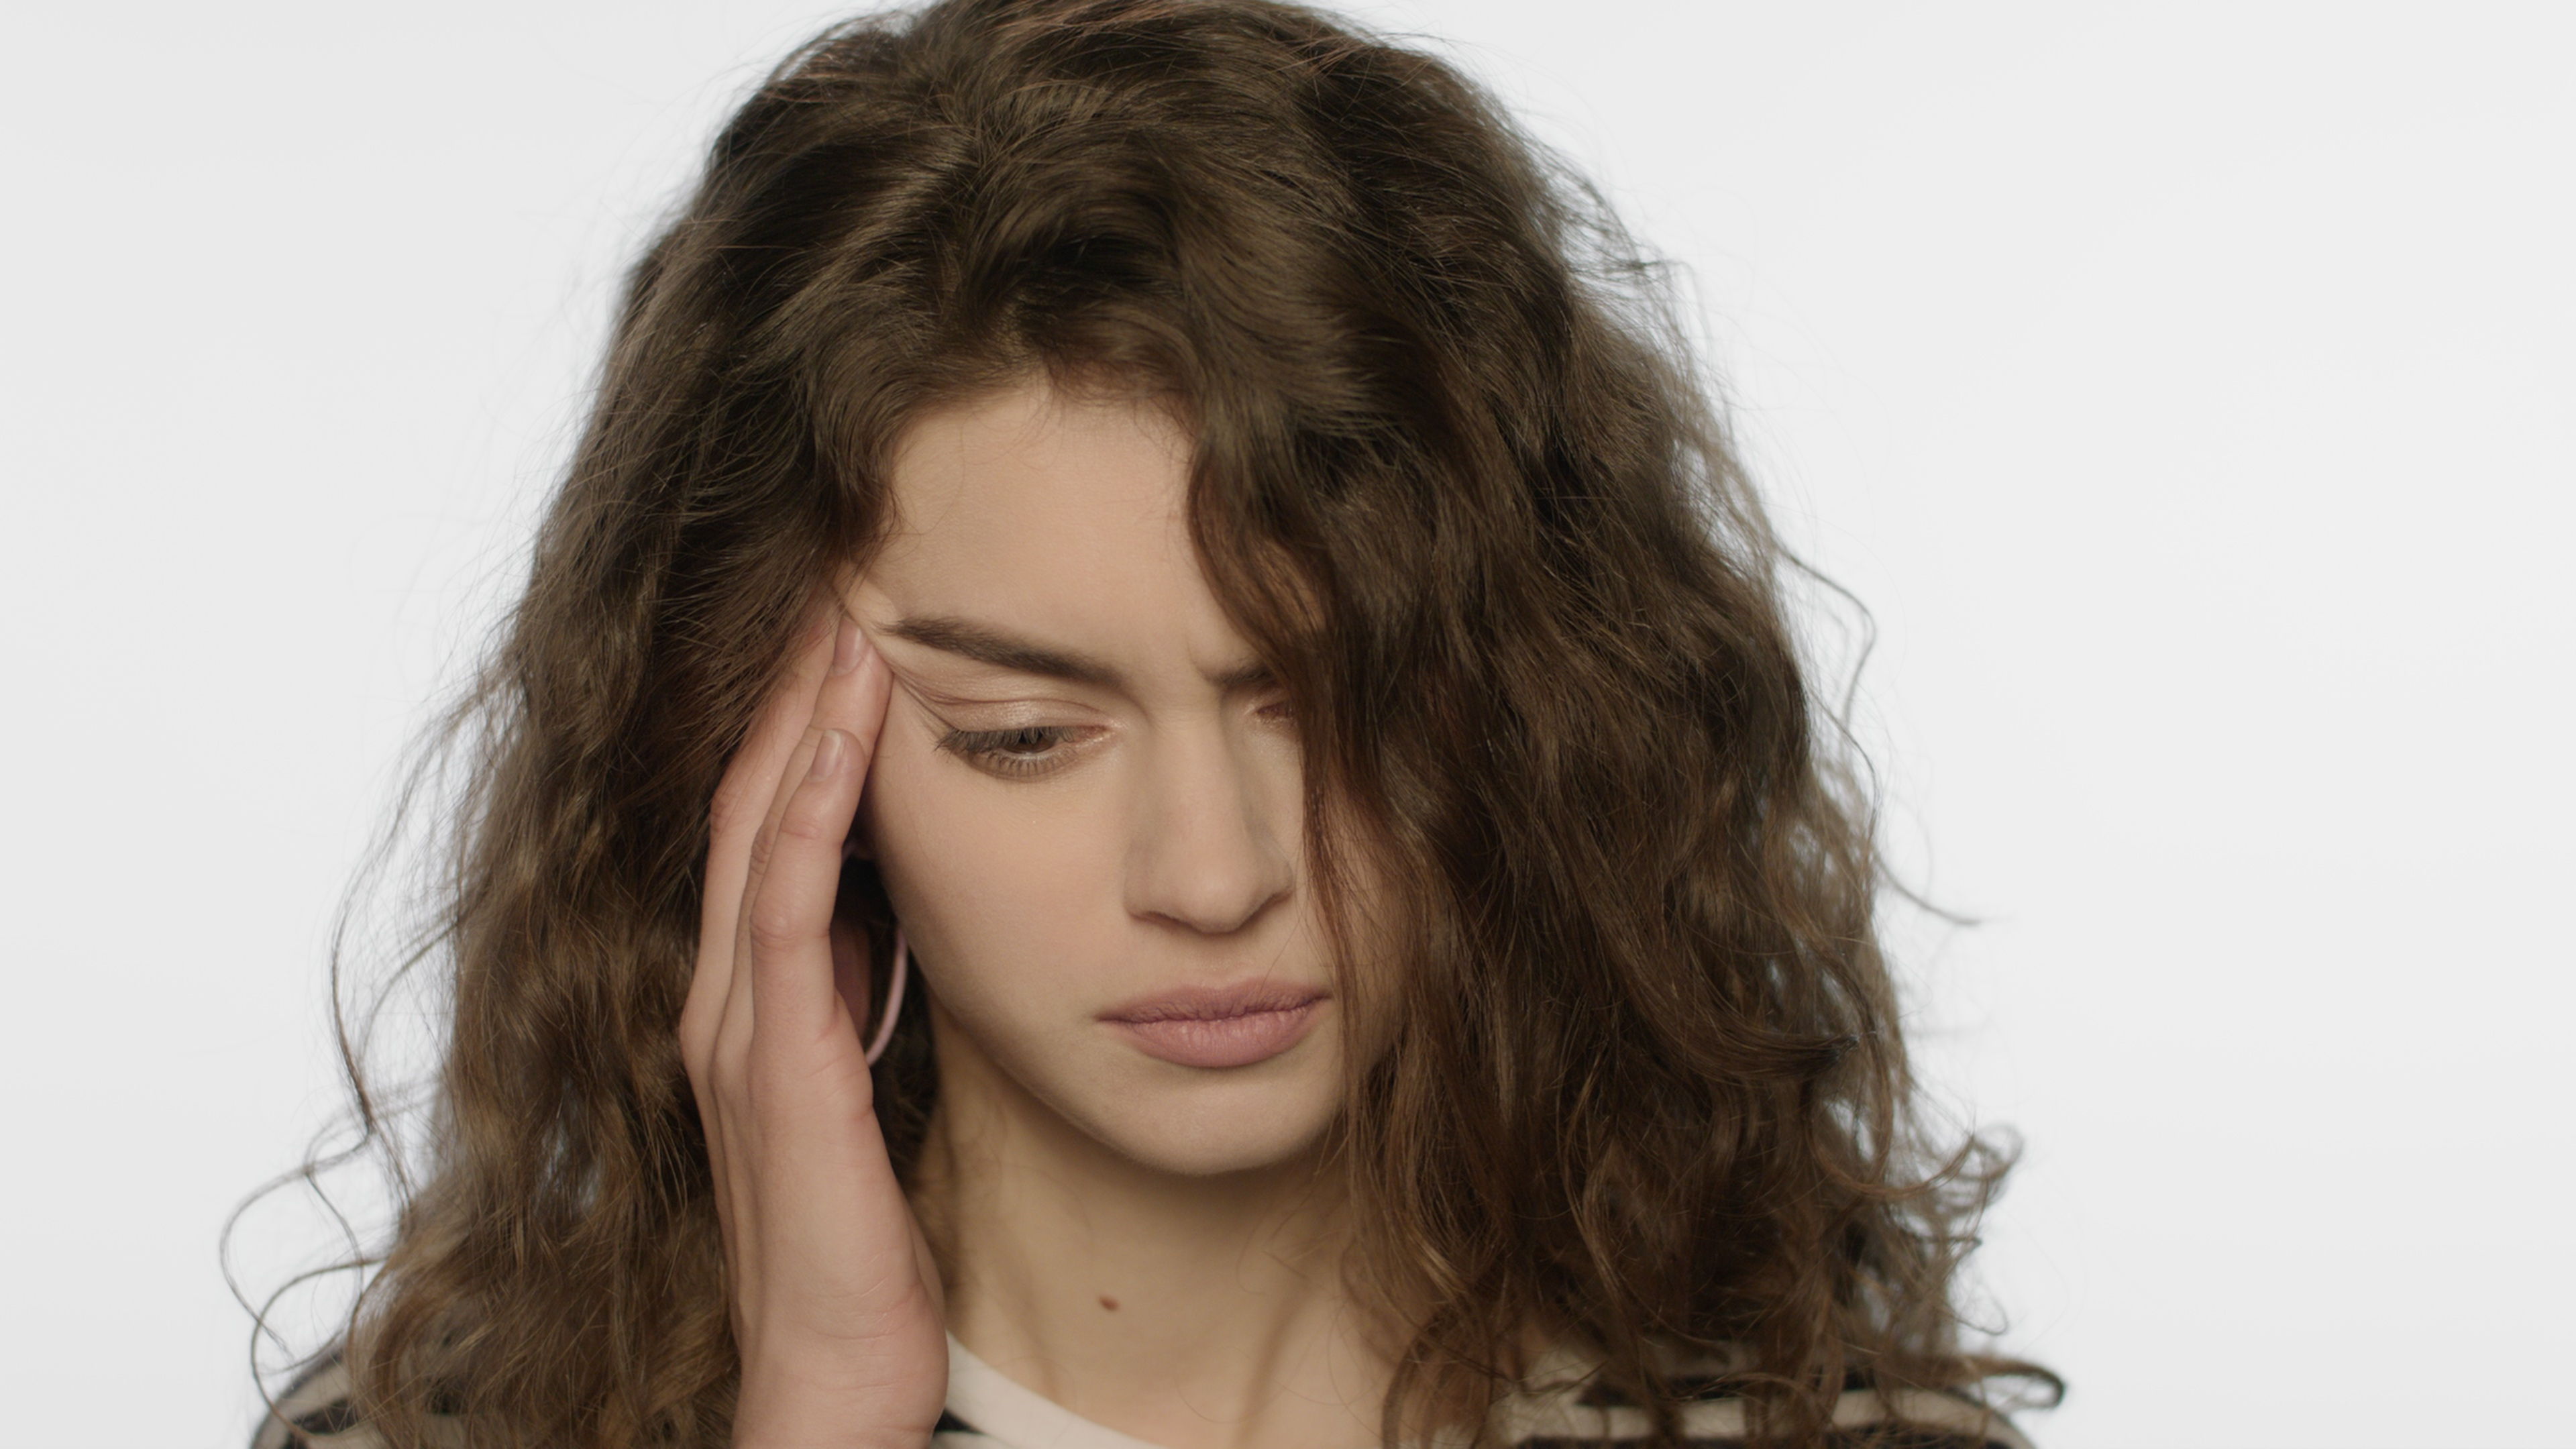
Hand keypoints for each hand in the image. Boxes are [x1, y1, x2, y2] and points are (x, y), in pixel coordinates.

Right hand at [679, 611, 946, 1448]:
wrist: (836, 1378)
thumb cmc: (862, 1250)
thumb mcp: (864, 1094)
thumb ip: (860, 1004)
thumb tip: (894, 917)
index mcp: (750, 1008)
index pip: (762, 832)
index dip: (799, 730)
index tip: (850, 637)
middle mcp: (725, 1001)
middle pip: (745, 806)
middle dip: (792, 694)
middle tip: (842, 584)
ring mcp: (739, 1028)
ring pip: (758, 830)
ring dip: (803, 718)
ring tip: (846, 617)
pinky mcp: (777, 1063)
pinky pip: (784, 900)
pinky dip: (812, 801)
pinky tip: (850, 727)